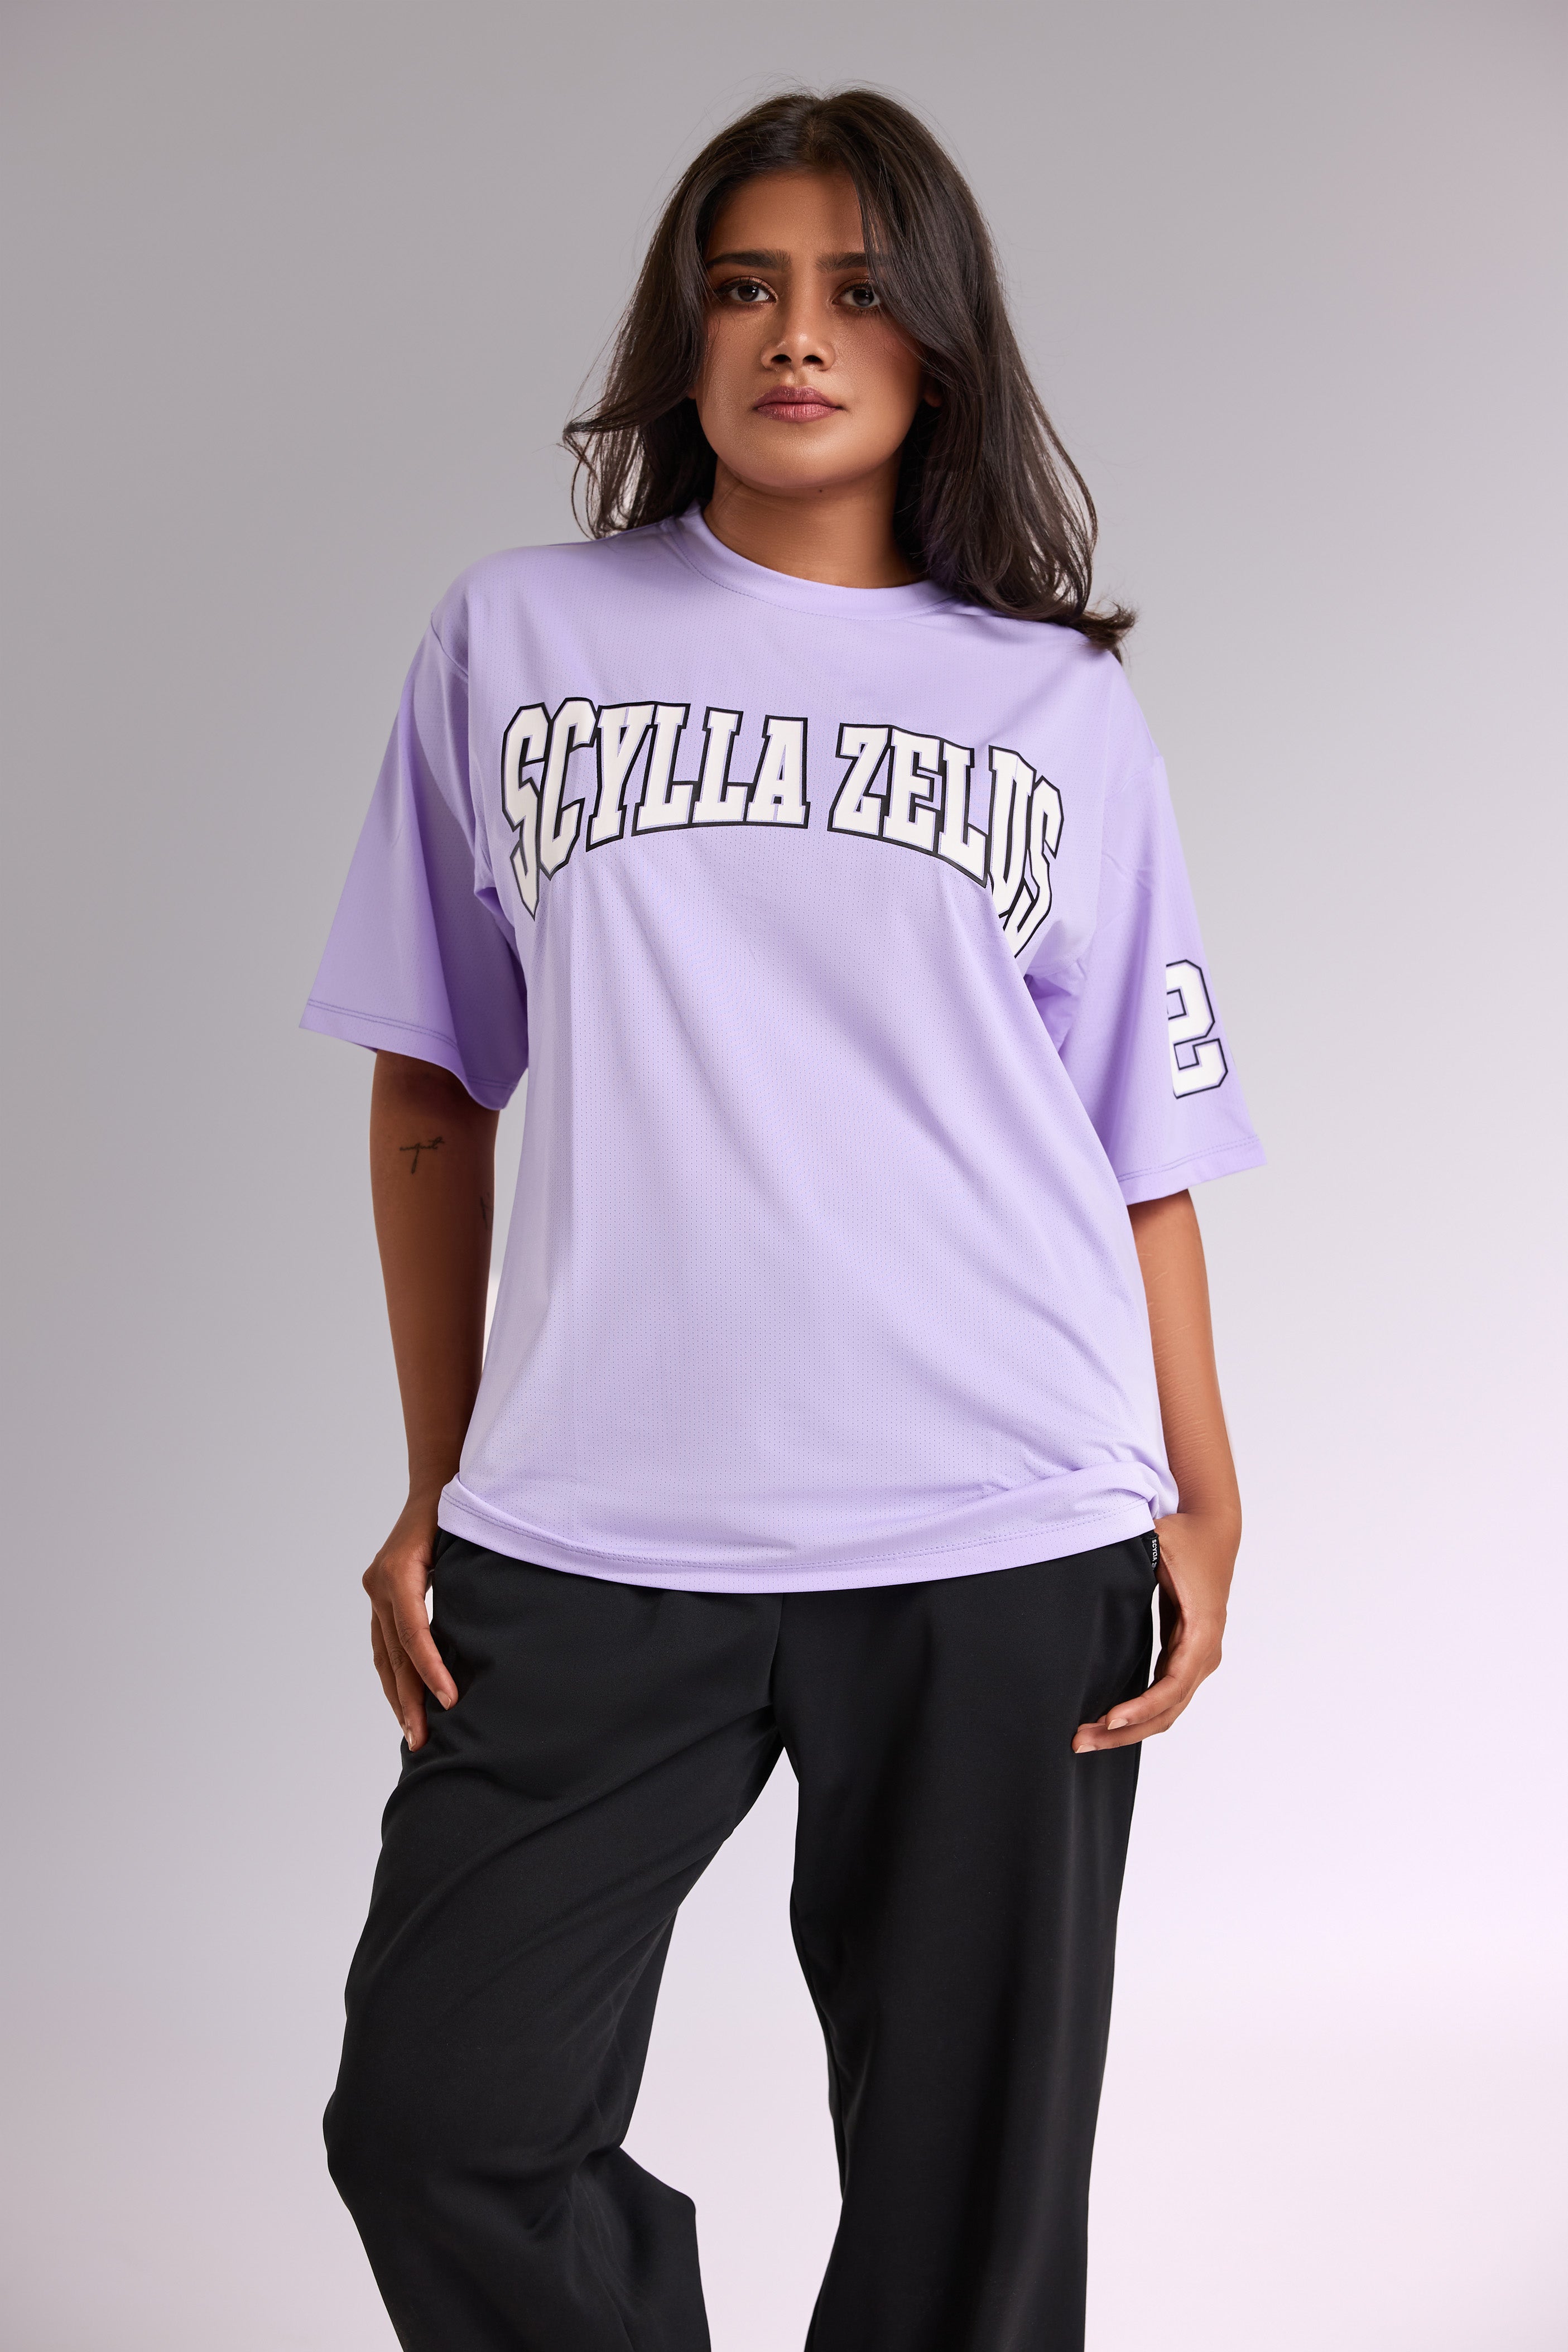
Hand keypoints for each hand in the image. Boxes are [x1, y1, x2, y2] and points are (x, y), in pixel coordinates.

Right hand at [363, 1494, 459, 1750]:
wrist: (434, 1479)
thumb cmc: (458, 1510)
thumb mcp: (465, 1542)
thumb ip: (470, 1583)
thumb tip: (493, 1633)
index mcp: (400, 1571)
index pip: (413, 1633)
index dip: (431, 1669)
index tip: (451, 1701)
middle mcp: (381, 1583)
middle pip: (394, 1652)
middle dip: (409, 1698)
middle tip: (424, 1739)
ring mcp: (376, 1590)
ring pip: (384, 1654)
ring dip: (398, 1694)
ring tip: (413, 1732)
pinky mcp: (380, 1594)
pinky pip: (384, 1643)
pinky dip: (394, 1674)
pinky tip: (405, 1700)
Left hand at [1072, 1509, 1236, 1752]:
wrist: (1213, 1531)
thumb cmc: (1186, 1537)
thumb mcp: (1159, 1541)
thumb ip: (1130, 1552)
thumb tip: (1094, 1559)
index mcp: (1201, 1631)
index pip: (1172, 1685)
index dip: (1141, 1707)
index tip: (1109, 1719)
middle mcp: (1204, 1652)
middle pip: (1167, 1710)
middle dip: (1124, 1731)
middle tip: (1080, 1742)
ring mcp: (1197, 1658)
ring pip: (1166, 1710)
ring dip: (1128, 1729)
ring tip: (1086, 1739)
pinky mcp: (1184, 1656)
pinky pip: (1163, 1697)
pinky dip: (1138, 1714)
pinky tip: (1107, 1721)